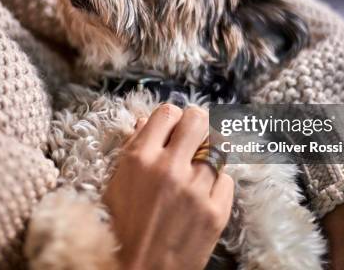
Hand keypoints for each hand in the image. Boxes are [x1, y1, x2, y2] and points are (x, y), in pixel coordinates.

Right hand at [102, 104, 233, 269]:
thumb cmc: (122, 230)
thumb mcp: (116, 184)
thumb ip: (134, 148)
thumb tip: (148, 122)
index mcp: (140, 159)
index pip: (168, 112)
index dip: (172, 117)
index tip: (174, 126)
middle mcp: (170, 169)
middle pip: (198, 120)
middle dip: (196, 124)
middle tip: (193, 136)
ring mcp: (196, 190)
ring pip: (218, 148)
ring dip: (208, 154)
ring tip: (197, 168)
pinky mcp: (216, 212)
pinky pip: (227, 179)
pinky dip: (217, 182)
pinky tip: (203, 193)